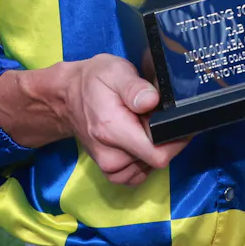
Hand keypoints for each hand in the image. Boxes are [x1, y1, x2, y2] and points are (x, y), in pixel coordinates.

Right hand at [62, 55, 190, 185]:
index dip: (176, 139)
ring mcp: (110, 168)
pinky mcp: (111, 173)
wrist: (67, 97)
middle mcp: (110, 157)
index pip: (158, 154)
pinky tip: (138, 140)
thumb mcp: (115, 71)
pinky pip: (139, 174)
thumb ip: (134, 87)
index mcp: (113, 130)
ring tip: (140, 125)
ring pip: (151, 167)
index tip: (177, 120)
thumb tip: (152, 101)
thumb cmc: (93, 81)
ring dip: (153, 148)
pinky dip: (144, 159)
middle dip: (163, 139)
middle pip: (157, 159)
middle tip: (151, 115)